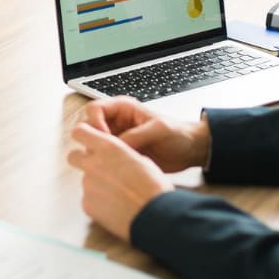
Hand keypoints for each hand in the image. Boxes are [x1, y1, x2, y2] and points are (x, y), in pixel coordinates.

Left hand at [67, 122, 175, 239]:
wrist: (154, 215)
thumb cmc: (153, 185)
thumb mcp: (140, 160)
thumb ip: (120, 156)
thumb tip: (115, 159)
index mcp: (108, 148)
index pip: (79, 131)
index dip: (83, 135)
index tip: (88, 140)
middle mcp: (93, 164)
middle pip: (72, 156)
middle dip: (80, 159)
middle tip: (96, 167)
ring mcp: (88, 185)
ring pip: (86, 181)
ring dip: (97, 185)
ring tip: (118, 195)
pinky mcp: (87, 205)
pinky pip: (89, 200)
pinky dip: (99, 203)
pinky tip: (116, 208)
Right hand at [81, 97, 210, 172]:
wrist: (189, 151)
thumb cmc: (178, 133)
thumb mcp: (159, 129)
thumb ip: (137, 134)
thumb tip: (118, 144)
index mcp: (123, 108)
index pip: (95, 109)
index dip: (95, 123)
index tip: (105, 138)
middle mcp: (116, 122)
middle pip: (89, 127)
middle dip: (93, 140)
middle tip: (104, 153)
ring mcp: (117, 139)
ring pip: (94, 144)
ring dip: (98, 153)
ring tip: (110, 163)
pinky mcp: (121, 154)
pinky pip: (104, 157)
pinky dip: (105, 163)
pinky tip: (114, 170)